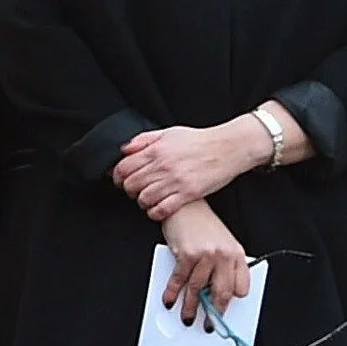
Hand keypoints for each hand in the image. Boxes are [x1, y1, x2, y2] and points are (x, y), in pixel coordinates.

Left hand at [113, 119, 266, 217]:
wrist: (228, 147)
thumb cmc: (200, 140)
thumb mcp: (169, 133)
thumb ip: (144, 140)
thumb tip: (125, 149)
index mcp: (156, 150)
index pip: (123, 168)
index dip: (118, 177)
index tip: (121, 180)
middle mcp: (163, 166)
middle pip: (131, 185)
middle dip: (129, 190)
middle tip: (135, 190)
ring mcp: (175, 181)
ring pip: (144, 199)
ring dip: (142, 202)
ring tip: (148, 199)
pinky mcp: (187, 193)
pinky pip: (162, 209)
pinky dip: (155, 212)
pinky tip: (157, 208)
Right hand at [159, 197, 249, 313]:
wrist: (184, 206)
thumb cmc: (201, 224)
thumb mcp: (220, 243)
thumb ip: (222, 266)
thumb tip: (214, 292)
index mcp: (236, 254)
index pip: (240, 287)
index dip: (231, 303)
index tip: (224, 314)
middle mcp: (224, 255)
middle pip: (221, 293)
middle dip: (213, 313)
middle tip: (208, 324)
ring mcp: (206, 255)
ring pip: (198, 290)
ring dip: (190, 308)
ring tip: (187, 318)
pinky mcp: (187, 255)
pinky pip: (180, 281)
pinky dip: (173, 294)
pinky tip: (171, 301)